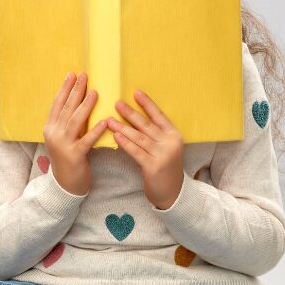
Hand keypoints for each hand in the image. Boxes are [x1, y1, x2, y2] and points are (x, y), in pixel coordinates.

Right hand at [43, 71, 108, 195]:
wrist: (65, 185)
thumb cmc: (68, 158)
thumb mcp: (63, 138)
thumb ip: (67, 122)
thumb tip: (80, 100)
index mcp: (50, 128)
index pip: (57, 104)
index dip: (65, 88)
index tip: (73, 74)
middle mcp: (54, 134)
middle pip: (66, 109)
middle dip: (75, 91)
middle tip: (84, 76)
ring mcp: (63, 145)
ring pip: (74, 122)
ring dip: (85, 106)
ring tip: (95, 92)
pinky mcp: (74, 156)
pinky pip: (87, 140)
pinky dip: (96, 130)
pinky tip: (105, 121)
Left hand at [107, 89, 184, 208]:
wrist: (172, 192)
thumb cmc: (165, 166)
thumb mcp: (165, 147)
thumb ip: (154, 134)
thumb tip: (134, 117)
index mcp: (174, 134)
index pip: (159, 115)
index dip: (147, 103)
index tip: (135, 92)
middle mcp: (170, 142)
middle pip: (147, 125)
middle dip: (131, 113)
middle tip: (117, 103)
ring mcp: (163, 154)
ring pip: (139, 137)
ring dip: (123, 127)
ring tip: (109, 119)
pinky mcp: (154, 167)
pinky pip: (136, 152)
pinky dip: (126, 143)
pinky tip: (116, 136)